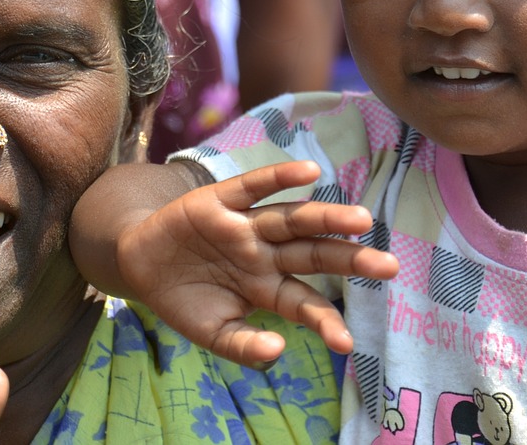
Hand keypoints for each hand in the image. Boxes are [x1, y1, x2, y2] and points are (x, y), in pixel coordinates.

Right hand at [116, 160, 398, 368]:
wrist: (136, 265)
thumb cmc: (183, 300)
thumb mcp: (213, 333)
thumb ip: (244, 346)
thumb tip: (279, 352)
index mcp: (267, 287)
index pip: (305, 302)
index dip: (325, 320)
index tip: (347, 344)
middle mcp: (265, 253)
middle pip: (314, 253)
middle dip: (351, 260)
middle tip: (390, 266)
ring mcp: (245, 226)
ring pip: (293, 219)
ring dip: (326, 217)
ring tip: (362, 219)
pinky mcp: (219, 200)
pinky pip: (254, 187)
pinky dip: (280, 178)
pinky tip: (310, 173)